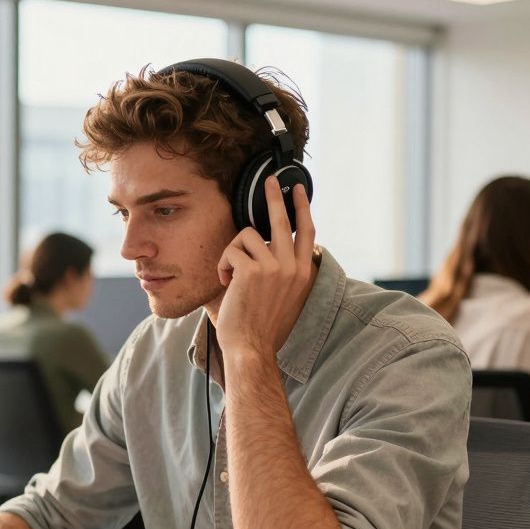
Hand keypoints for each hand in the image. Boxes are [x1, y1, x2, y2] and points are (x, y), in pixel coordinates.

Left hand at [214, 177, 316, 356]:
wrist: (251, 348)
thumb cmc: (260, 326)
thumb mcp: (282, 296)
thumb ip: (280, 270)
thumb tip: (268, 245)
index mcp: (302, 273)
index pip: (306, 232)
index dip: (302, 209)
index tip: (298, 191)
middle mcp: (292, 266)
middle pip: (282, 220)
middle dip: (273, 196)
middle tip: (269, 180)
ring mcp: (275, 267)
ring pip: (247, 236)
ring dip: (231, 253)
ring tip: (230, 276)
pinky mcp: (253, 270)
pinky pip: (232, 251)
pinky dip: (223, 265)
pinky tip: (225, 282)